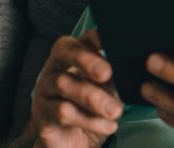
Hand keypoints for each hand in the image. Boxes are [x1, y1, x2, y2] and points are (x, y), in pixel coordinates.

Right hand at [31, 29, 123, 147]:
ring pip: (63, 83)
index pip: (82, 38)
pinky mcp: (41, 114)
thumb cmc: (93, 110)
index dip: (96, 37)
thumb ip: (114, 77)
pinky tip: (108, 126)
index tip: (112, 40)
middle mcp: (56, 67)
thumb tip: (131, 66)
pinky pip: (62, 111)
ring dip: (93, 97)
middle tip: (106, 74)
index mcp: (74, 57)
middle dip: (86, 60)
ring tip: (115, 111)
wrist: (75, 144)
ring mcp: (45, 89)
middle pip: (64, 51)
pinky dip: (89, 120)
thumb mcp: (108, 92)